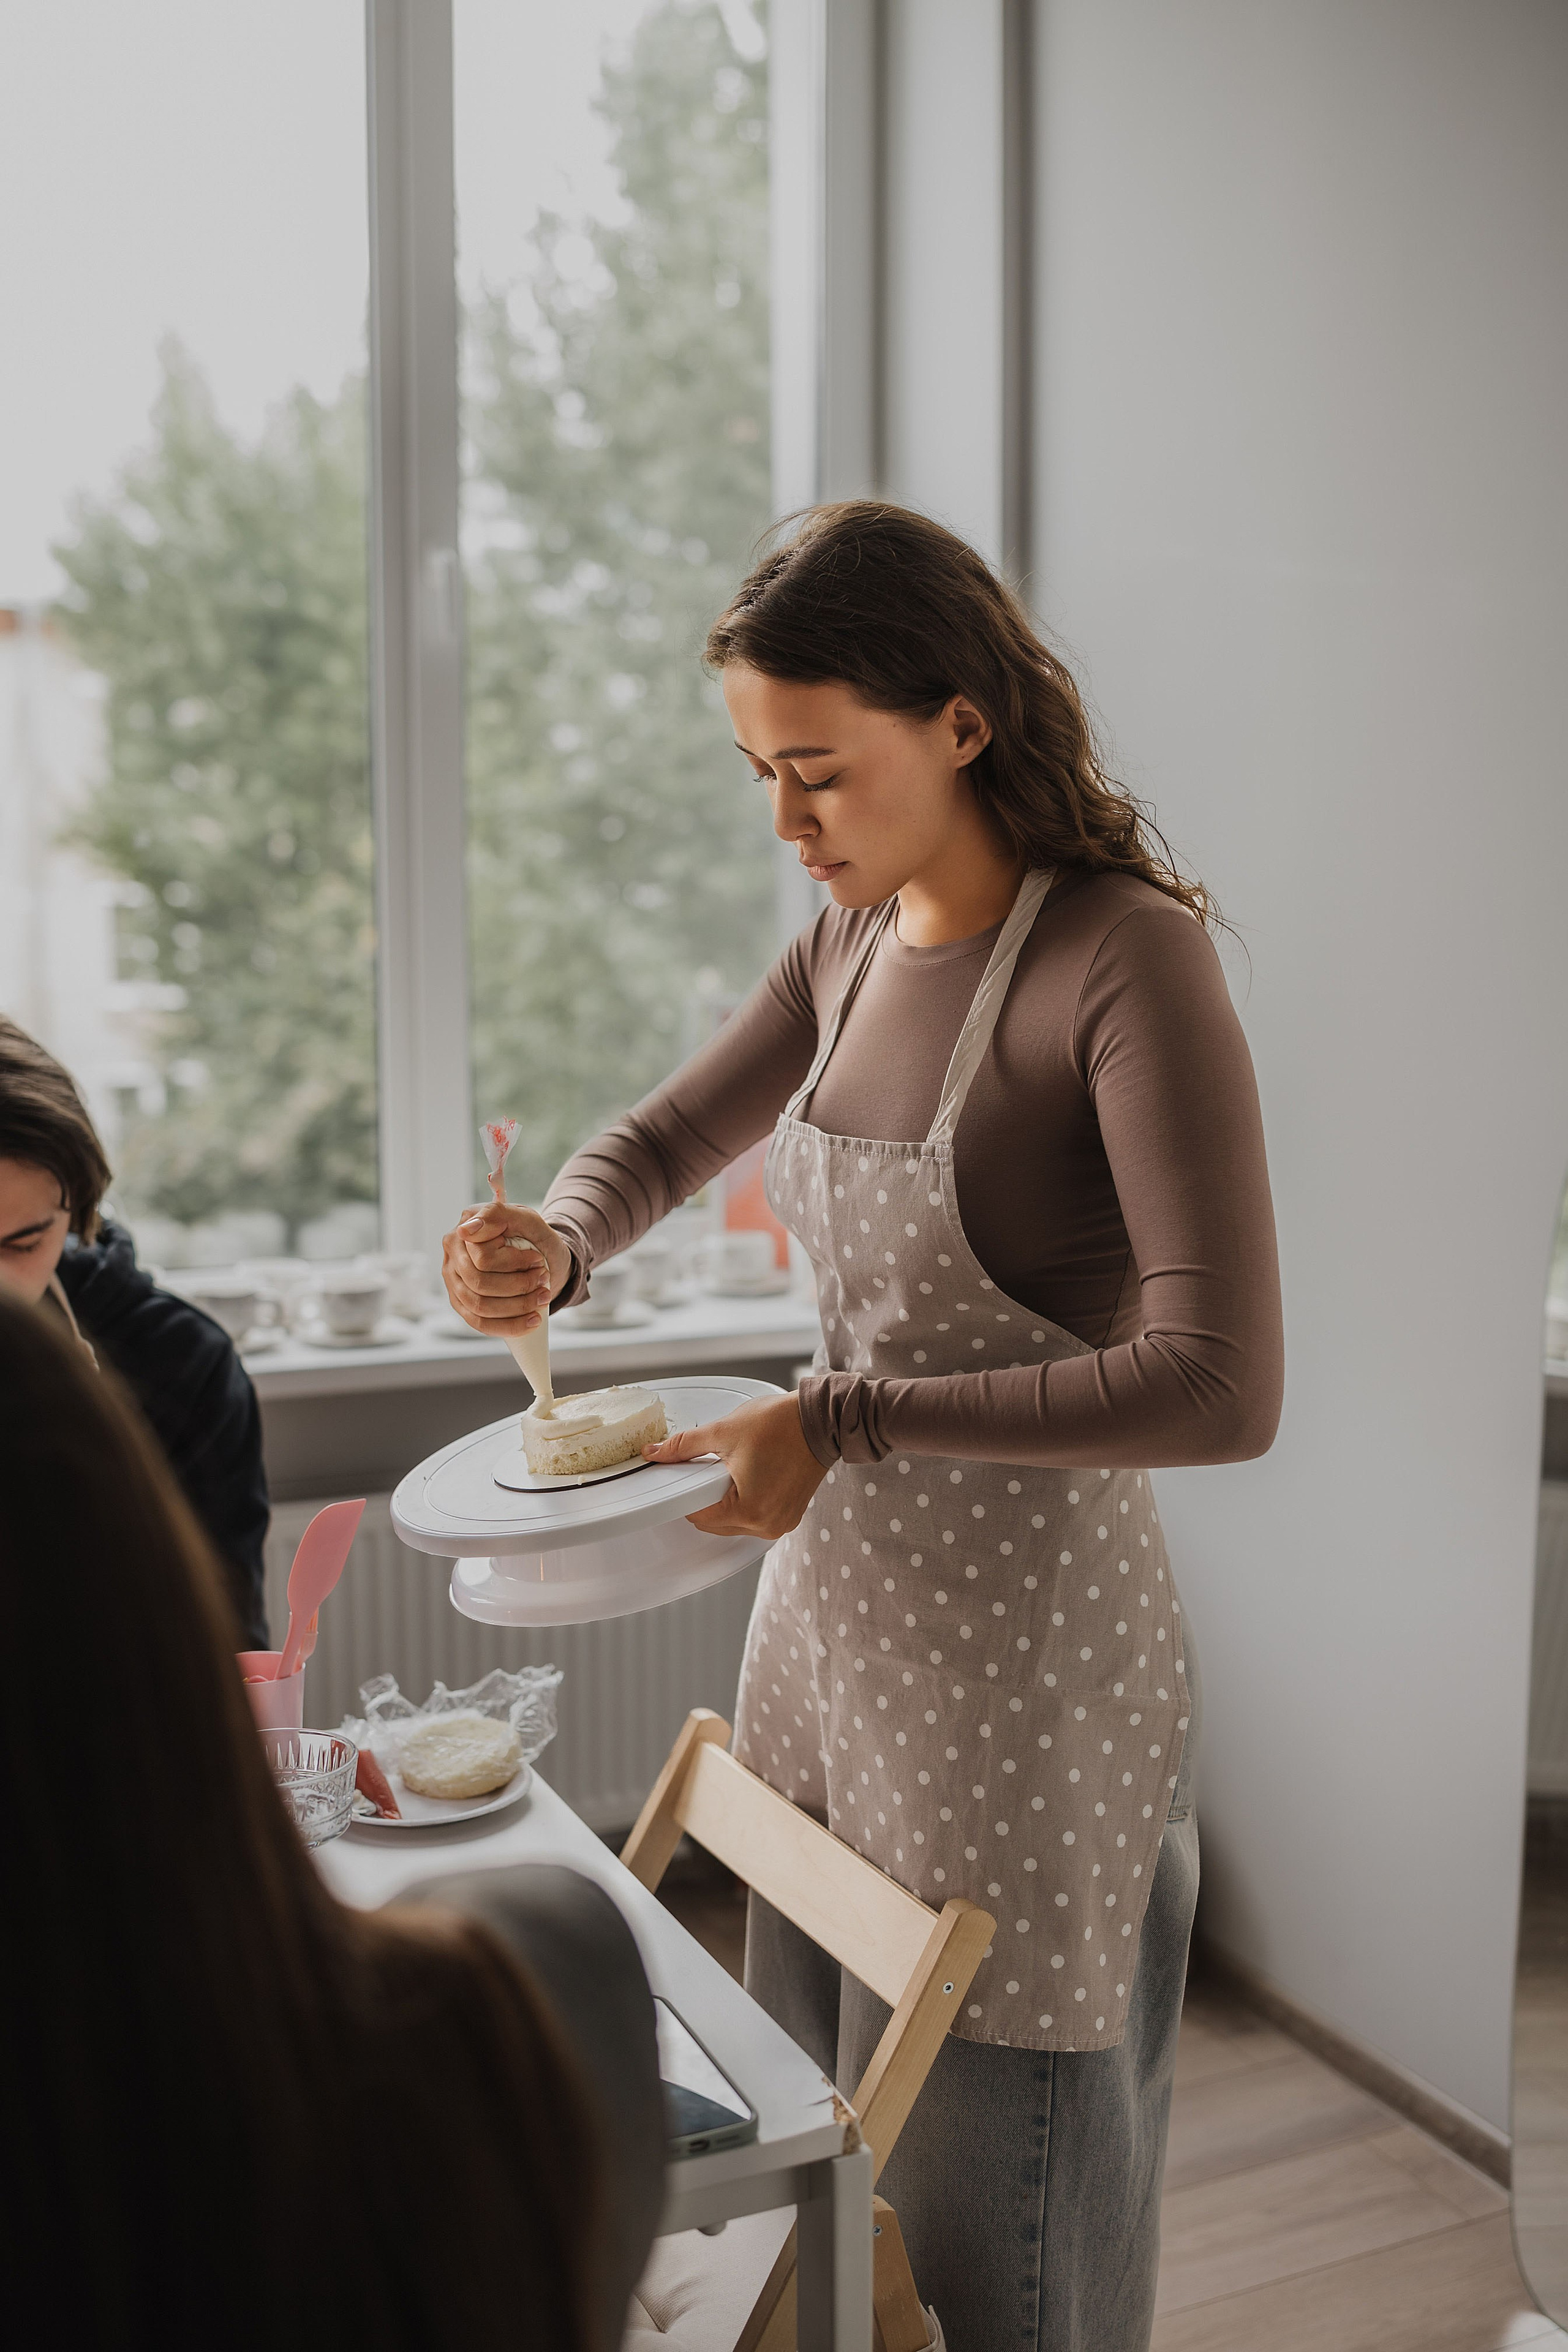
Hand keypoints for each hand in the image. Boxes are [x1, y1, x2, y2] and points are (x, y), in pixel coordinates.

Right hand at [440, 1202, 573, 1336]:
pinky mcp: (461, 1304)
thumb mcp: (526, 1218)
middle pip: (479, 1283)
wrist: (541, 1257)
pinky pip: (479, 1323)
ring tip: (542, 1299)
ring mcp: (453, 1281)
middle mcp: (452, 1254)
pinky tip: (531, 1321)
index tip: (538, 1260)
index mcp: (465, 1229)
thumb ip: (497, 1214)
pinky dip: (509, 1325)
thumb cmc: (532, 1236)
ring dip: (517, 1307)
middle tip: (544, 1282)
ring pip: (479, 1306)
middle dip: (518, 1287)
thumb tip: (467, 1229)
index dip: (514, 1263)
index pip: (483, 1258)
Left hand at [644, 1393, 826, 1537]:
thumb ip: (683, 1446)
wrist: (821, 1419)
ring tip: (732, 1469)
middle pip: (715, 1523)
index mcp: (749, 1511)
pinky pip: (755, 1517)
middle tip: (709, 1467)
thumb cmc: (781, 1424)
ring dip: (725, 1502)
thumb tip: (655, 1453)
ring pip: (734, 1523)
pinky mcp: (790, 1516)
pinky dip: (745, 1502)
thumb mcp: (723, 1432)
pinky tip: (747, 1476)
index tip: (684, 1475)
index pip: (698, 1515)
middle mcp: (766, 1525)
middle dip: (705, 1498)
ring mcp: (780, 1523)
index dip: (684, 1493)